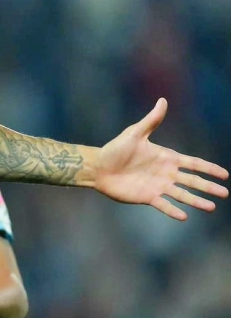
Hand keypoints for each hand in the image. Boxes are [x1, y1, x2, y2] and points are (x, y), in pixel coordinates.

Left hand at [95, 99, 228, 219]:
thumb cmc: (116, 149)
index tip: (224, 174)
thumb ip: (151, 120)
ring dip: (196, 201)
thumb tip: (162, 100)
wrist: (98, 167)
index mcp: (166, 158)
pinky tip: (184, 216)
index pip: (193, 163)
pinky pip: (163, 205)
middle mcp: (166, 173)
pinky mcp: (147, 197)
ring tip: (211, 207)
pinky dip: (173, 211)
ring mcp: (158, 186)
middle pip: (192, 181)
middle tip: (224, 193)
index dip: (209, 168)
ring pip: (182, 195)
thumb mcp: (135, 133)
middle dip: (208, 187)